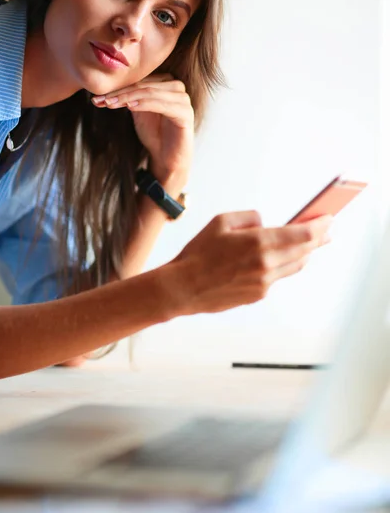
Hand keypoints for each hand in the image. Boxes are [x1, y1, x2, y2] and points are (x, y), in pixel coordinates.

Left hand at [92, 74, 193, 189]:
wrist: (167, 158)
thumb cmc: (154, 134)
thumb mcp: (137, 112)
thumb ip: (128, 98)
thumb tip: (104, 90)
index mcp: (165, 83)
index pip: (138, 81)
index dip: (117, 88)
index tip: (96, 97)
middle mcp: (176, 87)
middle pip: (143, 85)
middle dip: (119, 93)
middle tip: (100, 100)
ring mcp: (183, 99)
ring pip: (150, 92)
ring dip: (128, 97)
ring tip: (110, 103)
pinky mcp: (185, 113)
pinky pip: (162, 104)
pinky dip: (145, 104)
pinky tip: (130, 107)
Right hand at [170, 212, 331, 314]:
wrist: (184, 287)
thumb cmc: (199, 253)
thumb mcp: (221, 221)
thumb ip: (250, 218)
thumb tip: (266, 224)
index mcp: (258, 243)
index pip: (303, 234)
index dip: (320, 226)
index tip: (329, 218)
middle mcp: (266, 264)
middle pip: (304, 250)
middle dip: (318, 238)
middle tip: (327, 230)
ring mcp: (264, 282)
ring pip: (295, 265)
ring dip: (305, 253)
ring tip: (310, 244)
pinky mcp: (258, 294)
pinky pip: (278, 277)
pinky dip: (284, 265)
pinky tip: (282, 258)